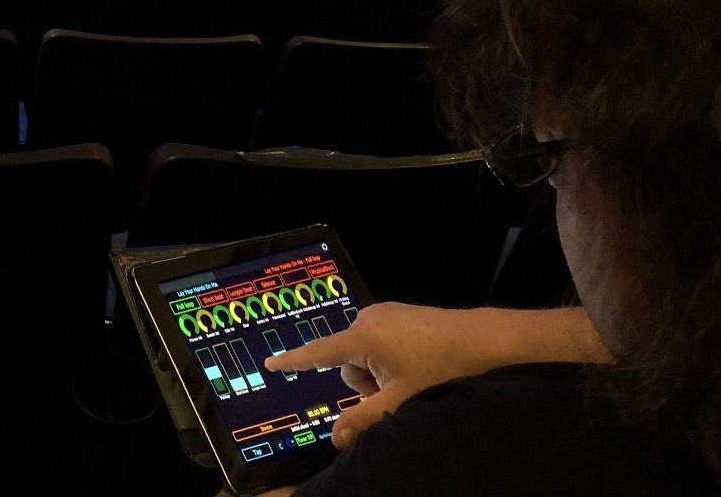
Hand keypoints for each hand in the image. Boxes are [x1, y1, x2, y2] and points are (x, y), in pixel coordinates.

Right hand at [264, 303, 608, 450]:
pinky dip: (388, 360)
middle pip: (347, 361)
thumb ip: (364, 419)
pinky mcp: (398, 315)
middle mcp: (367, 319)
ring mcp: (384, 314)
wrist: (483, 341)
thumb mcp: (401, 401)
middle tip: (394, 391)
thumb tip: (336, 439)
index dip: (293, 361)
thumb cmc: (442, 367)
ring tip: (411, 378)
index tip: (270, 363)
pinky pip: (379, 343)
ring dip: (378, 373)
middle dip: (364, 382)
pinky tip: (416, 366)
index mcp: (362, 337)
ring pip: (364, 354)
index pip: (318, 353)